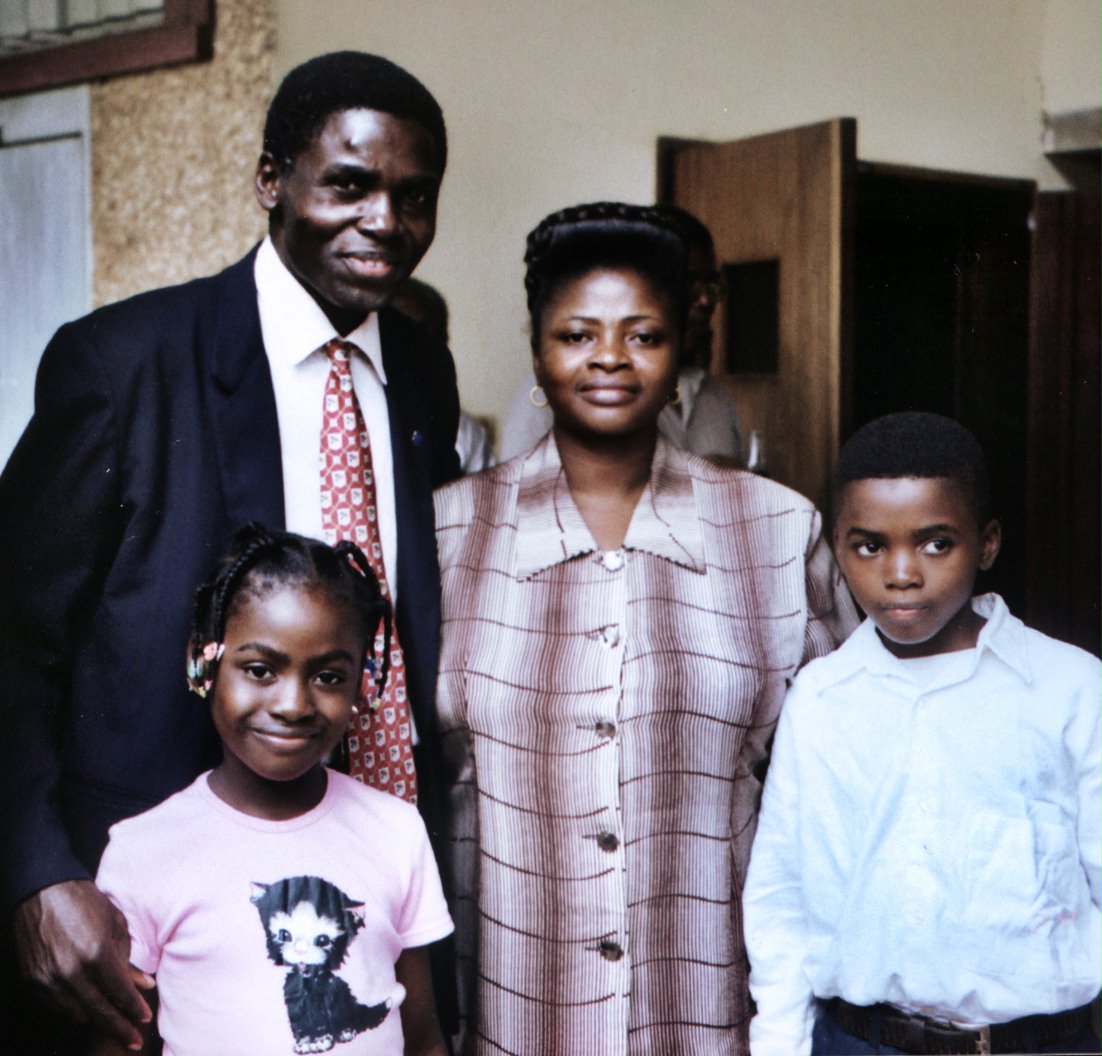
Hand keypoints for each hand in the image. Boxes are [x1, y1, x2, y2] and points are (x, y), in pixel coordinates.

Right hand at [13, 880, 153, 1050]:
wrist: (43, 891)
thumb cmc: (85, 902)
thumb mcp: (116, 923)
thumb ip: (128, 957)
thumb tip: (145, 984)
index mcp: (96, 953)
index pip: (120, 992)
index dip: (134, 1009)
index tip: (144, 1019)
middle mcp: (71, 971)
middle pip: (99, 1012)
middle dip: (119, 1028)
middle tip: (134, 1040)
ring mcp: (49, 979)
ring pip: (77, 1014)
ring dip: (97, 1021)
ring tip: (114, 1023)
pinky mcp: (33, 980)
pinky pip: (57, 1007)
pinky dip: (75, 1011)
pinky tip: (89, 1010)